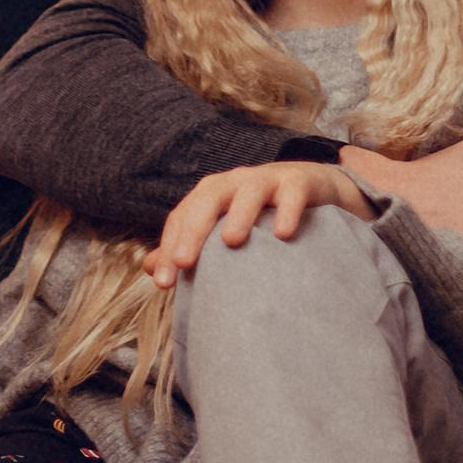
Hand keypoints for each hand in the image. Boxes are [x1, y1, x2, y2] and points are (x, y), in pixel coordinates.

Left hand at [146, 161, 374, 287]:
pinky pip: (292, 193)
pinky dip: (287, 210)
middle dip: (194, 229)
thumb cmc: (259, 215)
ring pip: (249, 191)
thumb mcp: (223, 228)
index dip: (169, 246)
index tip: (164, 283)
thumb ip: (190, 246)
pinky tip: (284, 235)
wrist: (310, 187)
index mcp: (212, 195)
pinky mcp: (300, 182)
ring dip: (239, 214)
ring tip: (231, 241)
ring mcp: (268, 179)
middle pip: (208, 199)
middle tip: (183, 261)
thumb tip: (151, 267)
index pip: (183, 217)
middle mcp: (235, 183)